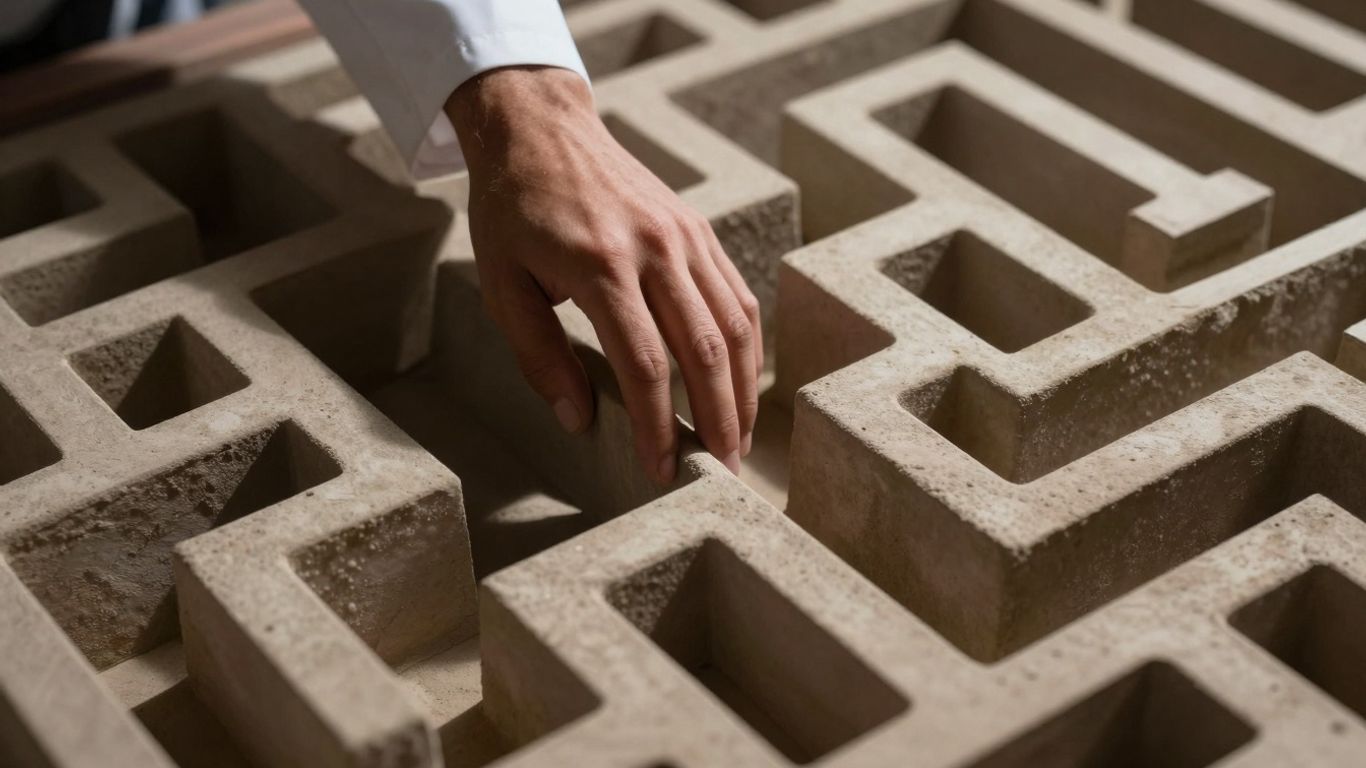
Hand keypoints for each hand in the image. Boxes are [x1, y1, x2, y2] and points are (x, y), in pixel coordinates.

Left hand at [445, 67, 761, 484]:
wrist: (541, 127)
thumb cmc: (513, 212)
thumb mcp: (502, 286)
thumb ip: (540, 356)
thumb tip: (579, 419)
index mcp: (601, 266)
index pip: (645, 364)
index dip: (658, 425)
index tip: (662, 470)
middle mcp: (654, 249)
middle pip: (704, 350)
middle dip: (719, 420)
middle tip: (723, 474)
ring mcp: (685, 236)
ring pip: (734, 325)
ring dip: (742, 390)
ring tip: (738, 441)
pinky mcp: (698, 229)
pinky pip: (736, 295)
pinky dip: (745, 347)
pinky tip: (739, 384)